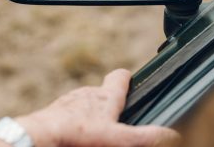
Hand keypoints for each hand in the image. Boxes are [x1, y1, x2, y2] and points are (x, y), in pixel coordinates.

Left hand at [16, 69, 180, 146]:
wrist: (43, 135)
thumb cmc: (80, 134)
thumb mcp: (119, 138)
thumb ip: (145, 136)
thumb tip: (170, 134)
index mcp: (106, 96)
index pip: (120, 76)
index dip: (127, 77)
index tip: (131, 80)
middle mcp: (87, 93)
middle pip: (102, 91)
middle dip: (109, 102)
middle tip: (115, 117)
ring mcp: (70, 101)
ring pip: (84, 103)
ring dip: (90, 112)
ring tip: (94, 130)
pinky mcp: (55, 112)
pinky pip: (68, 113)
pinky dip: (74, 121)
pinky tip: (76, 135)